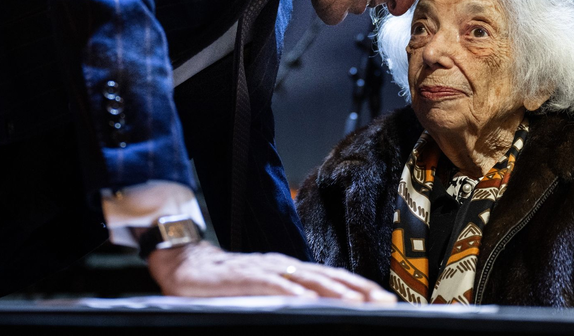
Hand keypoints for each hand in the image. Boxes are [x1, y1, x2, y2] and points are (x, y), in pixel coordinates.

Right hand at [146, 241, 396, 302]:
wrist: (189, 264)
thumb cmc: (227, 282)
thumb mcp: (265, 289)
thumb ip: (289, 296)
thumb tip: (316, 310)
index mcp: (292, 269)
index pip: (333, 278)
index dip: (359, 287)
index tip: (384, 298)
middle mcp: (285, 266)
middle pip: (328, 277)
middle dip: (358, 290)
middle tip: (384, 302)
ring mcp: (267, 269)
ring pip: (308, 280)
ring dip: (334, 292)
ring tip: (358, 303)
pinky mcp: (246, 276)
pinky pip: (273, 284)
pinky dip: (292, 292)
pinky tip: (307, 301)